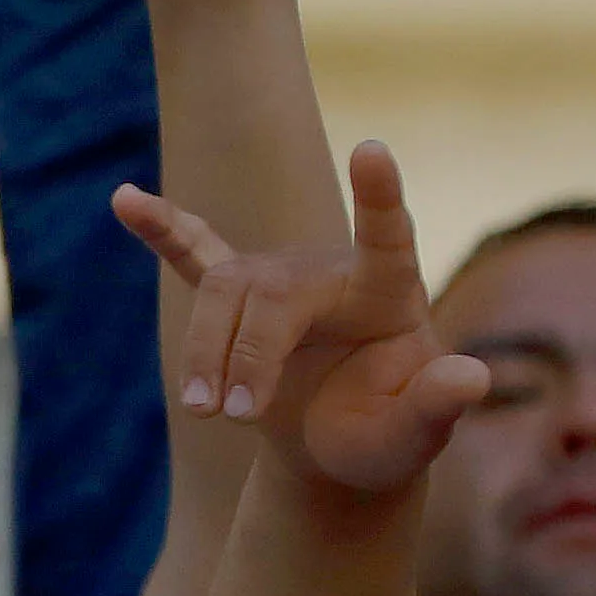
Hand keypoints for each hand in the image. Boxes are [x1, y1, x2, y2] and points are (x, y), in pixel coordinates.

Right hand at [114, 139, 486, 500]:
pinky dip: (161, 229)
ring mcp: (280, 280)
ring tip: (206, 411)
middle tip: (235, 417)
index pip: (388, 238)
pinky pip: (196, 255)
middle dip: (246, 354)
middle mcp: (331, 272)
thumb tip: (470, 378)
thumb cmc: (386, 436)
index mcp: (388, 294)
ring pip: (222, 292)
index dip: (379, 198)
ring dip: (204, 351)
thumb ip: (440, 406)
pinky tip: (124, 200)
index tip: (372, 150)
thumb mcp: (416, 435)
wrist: (342, 445)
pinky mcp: (239, 298)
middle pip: (271, 292)